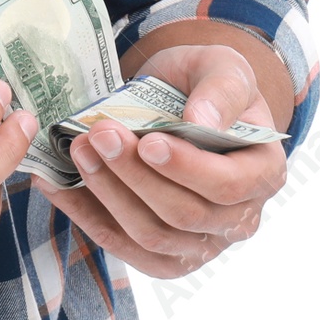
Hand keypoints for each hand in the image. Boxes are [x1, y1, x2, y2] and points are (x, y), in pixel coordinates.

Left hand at [30, 41, 286, 279]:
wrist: (181, 97)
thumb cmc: (206, 82)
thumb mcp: (222, 67)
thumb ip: (220, 91)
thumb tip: (201, 119)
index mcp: (263, 174)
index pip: (227, 186)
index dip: (186, 169)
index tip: (148, 142)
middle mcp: (238, 218)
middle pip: (183, 215)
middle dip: (134, 175)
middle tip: (98, 134)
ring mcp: (200, 242)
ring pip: (150, 237)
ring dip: (108, 195)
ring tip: (77, 150)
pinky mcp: (160, 252)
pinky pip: (122, 246)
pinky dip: (86, 217)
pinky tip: (57, 185)